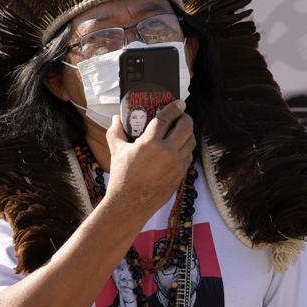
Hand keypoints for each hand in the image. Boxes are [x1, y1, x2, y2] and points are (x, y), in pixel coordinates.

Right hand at [105, 100, 195, 217]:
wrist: (130, 204)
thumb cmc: (121, 177)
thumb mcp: (116, 151)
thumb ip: (116, 132)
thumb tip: (116, 119)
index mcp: (150, 143)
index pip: (167, 118)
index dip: (175, 107)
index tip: (179, 103)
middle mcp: (166, 152)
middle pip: (186, 126)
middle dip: (186, 117)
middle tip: (182, 115)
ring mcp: (176, 164)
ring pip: (191, 141)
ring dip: (188, 132)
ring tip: (181, 130)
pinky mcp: (180, 174)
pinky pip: (188, 156)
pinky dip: (186, 148)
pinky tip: (179, 147)